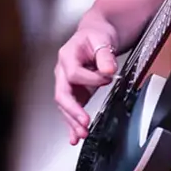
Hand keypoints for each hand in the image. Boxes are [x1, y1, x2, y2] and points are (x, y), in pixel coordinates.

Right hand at [54, 16, 118, 144]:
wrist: (95, 33)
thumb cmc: (96, 34)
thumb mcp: (102, 38)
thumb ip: (105, 55)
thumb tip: (108, 70)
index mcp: (67, 56)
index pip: (74, 74)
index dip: (91, 79)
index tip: (107, 79)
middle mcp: (63, 70)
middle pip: (62, 94)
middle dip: (73, 110)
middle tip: (84, 122)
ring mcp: (66, 82)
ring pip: (65, 105)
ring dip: (72, 121)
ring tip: (81, 134)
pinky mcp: (74, 91)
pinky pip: (70, 108)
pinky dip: (72, 123)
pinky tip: (74, 136)